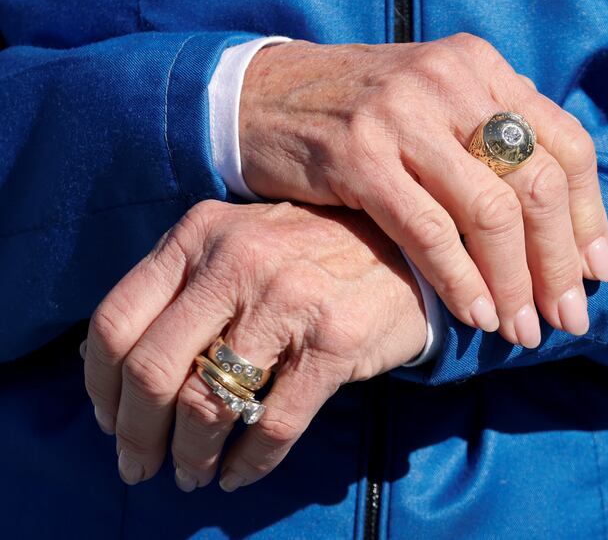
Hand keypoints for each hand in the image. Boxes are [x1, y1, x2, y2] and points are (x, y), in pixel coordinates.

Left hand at [83, 200, 426, 491]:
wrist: (404, 250)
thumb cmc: (309, 255)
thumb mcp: (237, 244)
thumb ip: (181, 285)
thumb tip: (109, 364)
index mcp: (200, 234)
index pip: (115, 320)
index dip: (100, 386)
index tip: (111, 421)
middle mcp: (237, 261)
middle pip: (152, 370)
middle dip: (137, 435)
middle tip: (140, 466)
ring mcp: (287, 300)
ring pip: (208, 404)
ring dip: (191, 456)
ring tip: (193, 474)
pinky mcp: (332, 342)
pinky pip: (272, 425)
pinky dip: (249, 463)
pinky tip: (240, 474)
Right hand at [240, 33, 607, 346]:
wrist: (262, 95)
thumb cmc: (359, 113)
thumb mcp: (434, 104)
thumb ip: (490, 138)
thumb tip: (558, 215)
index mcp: (480, 67)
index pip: (567, 145)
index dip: (589, 217)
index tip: (598, 273)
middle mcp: (449, 82)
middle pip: (537, 184)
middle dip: (561, 263)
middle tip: (567, 316)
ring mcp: (403, 116)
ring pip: (491, 213)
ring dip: (515, 284)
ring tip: (522, 329)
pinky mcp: (358, 156)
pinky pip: (430, 231)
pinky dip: (461, 281)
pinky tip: (475, 315)